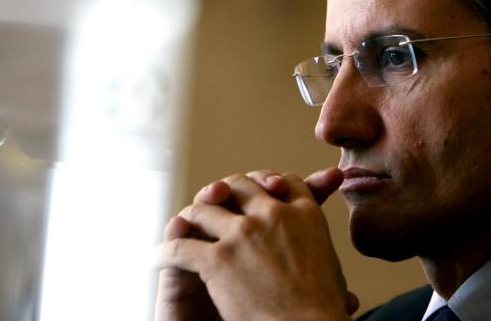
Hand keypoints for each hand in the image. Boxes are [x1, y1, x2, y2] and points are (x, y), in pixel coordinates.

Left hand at [156, 171, 351, 320]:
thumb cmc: (322, 311)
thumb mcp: (331, 266)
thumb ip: (317, 248)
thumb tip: (331, 269)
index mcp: (305, 213)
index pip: (285, 182)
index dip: (267, 182)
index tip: (258, 189)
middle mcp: (274, 213)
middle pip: (241, 186)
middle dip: (226, 191)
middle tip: (215, 202)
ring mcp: (244, 233)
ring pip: (204, 210)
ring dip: (190, 217)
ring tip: (181, 228)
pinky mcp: (218, 258)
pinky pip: (180, 246)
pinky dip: (164, 252)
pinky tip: (159, 259)